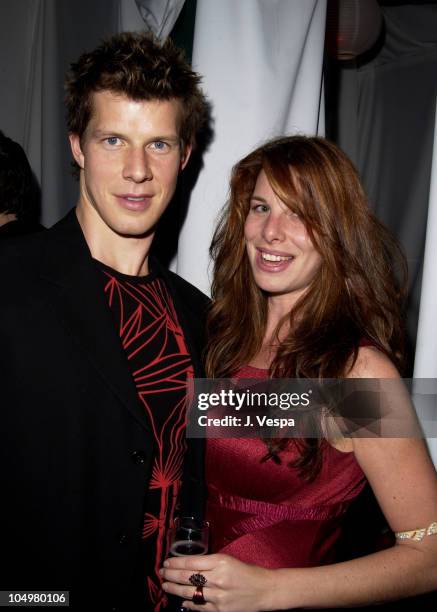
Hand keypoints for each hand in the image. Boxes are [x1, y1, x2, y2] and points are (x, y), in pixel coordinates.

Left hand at [160, 553, 275, 610]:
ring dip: (175, 590)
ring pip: (190, 593)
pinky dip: (189, 604)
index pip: (191, 562)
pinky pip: (199, 607)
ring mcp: (218, 597)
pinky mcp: (221, 611)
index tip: (166, 562)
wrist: (265, 590)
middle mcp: (218, 579)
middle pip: (187, 577)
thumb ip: (210, 563)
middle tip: (162, 573)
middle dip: (171, 575)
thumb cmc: (248, 572)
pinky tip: (182, 601)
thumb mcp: (228, 560)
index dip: (175, 563)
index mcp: (220, 562)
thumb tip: (189, 566)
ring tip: (166, 586)